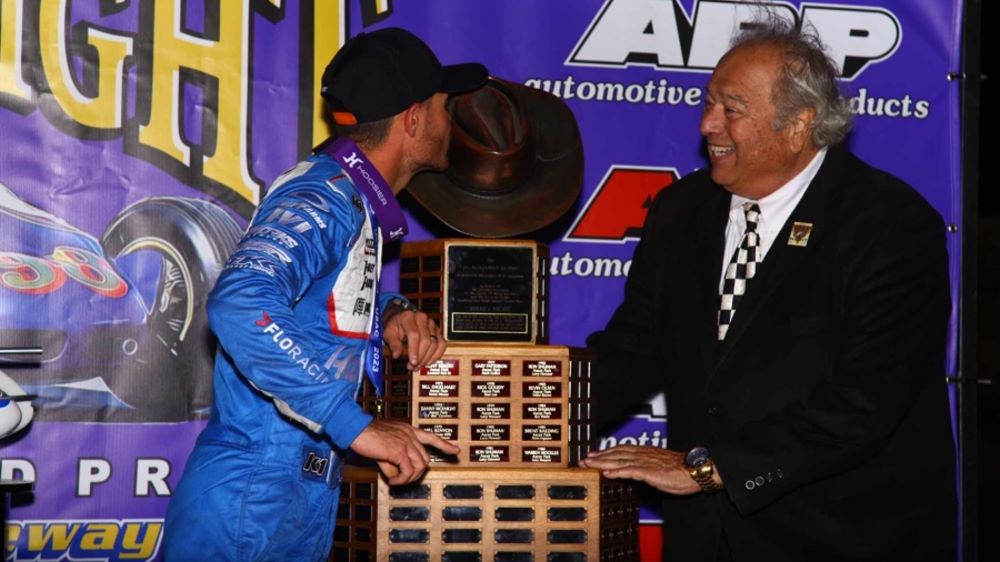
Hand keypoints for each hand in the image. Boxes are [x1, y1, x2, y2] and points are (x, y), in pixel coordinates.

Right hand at [349, 419, 458, 484]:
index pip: (431, 437)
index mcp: (408, 429)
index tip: (456, 450)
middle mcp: (410, 435)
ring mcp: (406, 442)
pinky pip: (407, 471)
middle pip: (425, 459)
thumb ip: (394, 456)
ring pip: (419, 467)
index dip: (445, 445)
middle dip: (417, 473)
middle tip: (403, 479)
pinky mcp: (398, 451)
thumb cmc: (366, 435)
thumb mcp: (385, 443)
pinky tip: (393, 481)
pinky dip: (401, 480)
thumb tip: (396, 474)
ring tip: (396, 481)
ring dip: (409, 478)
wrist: (356, 429)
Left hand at [383, 309, 445, 370]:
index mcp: (408, 317)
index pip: (414, 334)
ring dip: (427, 358)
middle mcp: (422, 318)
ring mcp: (431, 324)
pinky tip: (428, 362)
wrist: (402, 319)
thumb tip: (396, 355)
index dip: (414, 350)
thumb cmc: (395, 326)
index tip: (412, 362)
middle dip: (421, 357)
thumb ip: (393, 344)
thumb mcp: (389, 333)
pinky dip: (436, 355)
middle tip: (413, 366)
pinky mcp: (437, 331)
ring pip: (435, 343)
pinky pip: (442, 344)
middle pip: (426, 340)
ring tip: (418, 366)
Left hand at [579, 446, 712, 494]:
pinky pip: (630, 471)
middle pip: (616, 453)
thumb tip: (637, 471)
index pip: (622, 449)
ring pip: (619, 460)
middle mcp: (643, 454)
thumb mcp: (661, 466)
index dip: (606, 451)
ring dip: (602, 462)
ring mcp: (646, 462)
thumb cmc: (682, 470)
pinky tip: (607, 473)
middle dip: (599, 457)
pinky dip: (617, 471)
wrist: (696, 470)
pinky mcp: (650, 472)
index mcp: (646, 452)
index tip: (594, 454)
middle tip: (584, 460)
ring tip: (589, 464)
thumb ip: (647, 467)